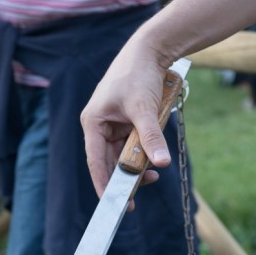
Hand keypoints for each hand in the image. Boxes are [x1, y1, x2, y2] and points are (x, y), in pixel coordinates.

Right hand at [81, 42, 170, 199]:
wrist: (150, 51)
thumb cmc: (139, 74)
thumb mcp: (144, 108)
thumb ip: (152, 136)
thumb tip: (162, 162)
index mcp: (93, 122)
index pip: (95, 161)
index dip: (104, 184)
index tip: (114, 204)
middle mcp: (100, 127)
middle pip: (109, 162)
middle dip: (123, 179)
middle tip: (134, 202)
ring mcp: (114, 126)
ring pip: (123, 156)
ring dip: (136, 167)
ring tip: (152, 177)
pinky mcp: (127, 124)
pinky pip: (133, 147)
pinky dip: (143, 154)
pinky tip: (154, 160)